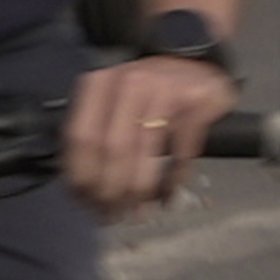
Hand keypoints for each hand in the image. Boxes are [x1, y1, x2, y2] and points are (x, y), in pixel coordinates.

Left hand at [64, 51, 235, 217]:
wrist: (198, 64)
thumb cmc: (149, 92)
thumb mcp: (114, 104)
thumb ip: (96, 137)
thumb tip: (84, 192)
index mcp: (99, 84)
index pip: (80, 137)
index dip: (81, 176)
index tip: (86, 204)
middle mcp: (129, 82)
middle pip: (111, 148)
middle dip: (111, 189)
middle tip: (114, 215)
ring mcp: (165, 89)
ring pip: (144, 151)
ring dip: (140, 190)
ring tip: (138, 212)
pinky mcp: (196, 101)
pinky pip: (182, 151)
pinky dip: (174, 179)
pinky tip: (169, 195)